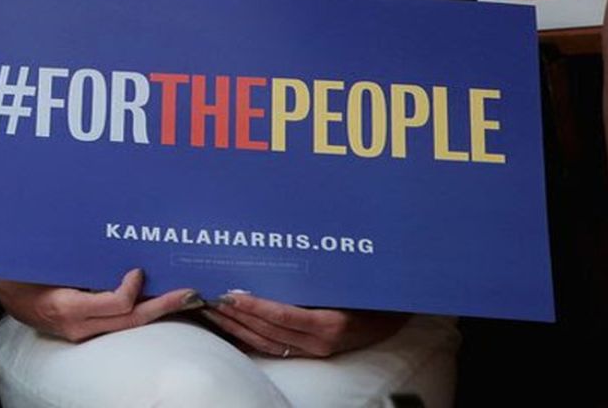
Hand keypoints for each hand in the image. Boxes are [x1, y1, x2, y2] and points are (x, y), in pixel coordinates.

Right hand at [0, 271, 200, 343]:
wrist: (2, 291)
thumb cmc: (21, 271)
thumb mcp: (44, 260)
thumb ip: (76, 259)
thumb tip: (109, 245)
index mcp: (67, 306)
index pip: (116, 304)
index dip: (133, 288)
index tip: (138, 270)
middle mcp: (77, 325)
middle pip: (131, 320)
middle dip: (164, 306)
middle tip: (190, 293)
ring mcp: (81, 331)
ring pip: (127, 324)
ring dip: (155, 309)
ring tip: (180, 295)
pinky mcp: (83, 329)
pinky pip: (116, 321)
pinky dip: (137, 309)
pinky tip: (152, 297)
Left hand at [200, 291, 406, 359]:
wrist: (399, 313)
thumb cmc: (372, 290)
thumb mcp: (348, 279)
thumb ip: (316, 275)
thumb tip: (277, 254)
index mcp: (330, 322)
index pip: (282, 316)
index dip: (253, 307)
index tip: (229, 295)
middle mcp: (321, 341)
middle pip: (268, 332)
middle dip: (236, 317)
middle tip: (208, 300)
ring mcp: (316, 350)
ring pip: (267, 342)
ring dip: (237, 329)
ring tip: (213, 312)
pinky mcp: (313, 352)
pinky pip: (275, 348)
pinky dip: (251, 339)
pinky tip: (232, 330)